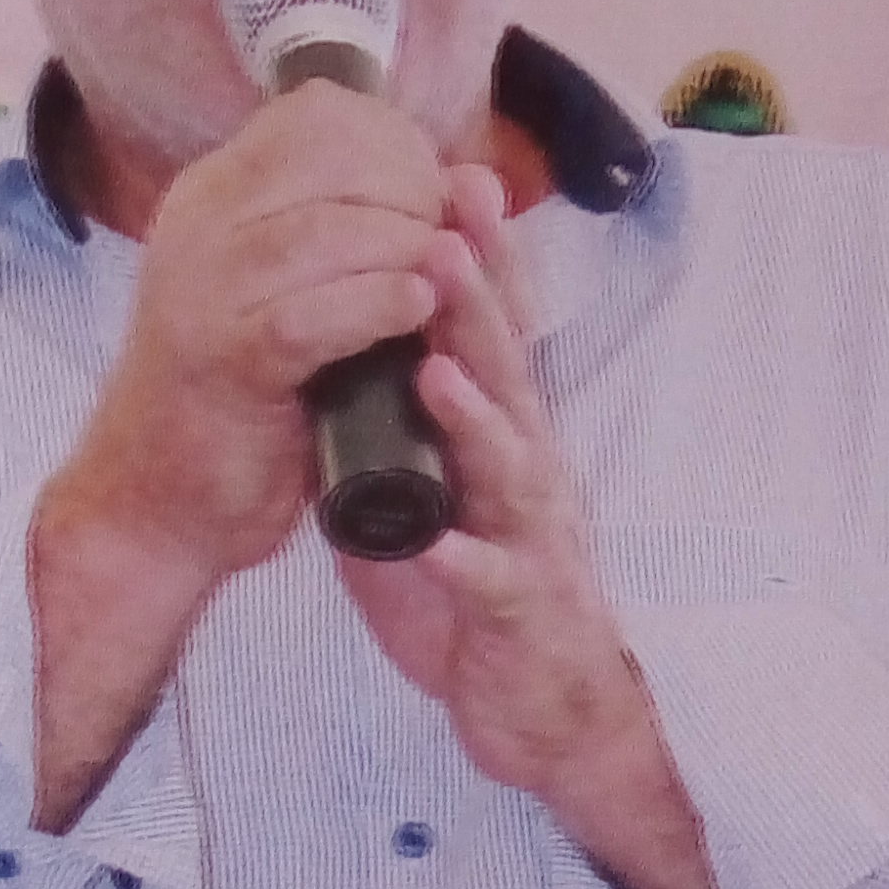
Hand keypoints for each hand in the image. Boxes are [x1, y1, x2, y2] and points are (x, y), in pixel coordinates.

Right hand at [55, 82, 454, 596]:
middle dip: (415, 196)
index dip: (398, 144)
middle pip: (334, 160)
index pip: (319, 115)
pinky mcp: (220, 360)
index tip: (436, 196)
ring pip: (328, 231)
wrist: (154, 504)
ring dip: (408, 250)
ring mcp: (202, 290)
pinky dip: (375, 305)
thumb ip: (355, 232)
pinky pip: (310, 314)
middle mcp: (199, 224)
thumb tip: (472, 180)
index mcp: (214, 194)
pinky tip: (416, 309)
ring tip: (445, 286)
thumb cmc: (245, 400)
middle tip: (453, 247)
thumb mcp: (290, 290)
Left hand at [339, 175, 723, 888]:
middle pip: (505, 374)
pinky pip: (488, 583)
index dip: (476, 260)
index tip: (450, 178)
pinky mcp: (519, 613)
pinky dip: (459, 560)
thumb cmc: (488, 597)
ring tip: (436, 363)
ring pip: (509, 465)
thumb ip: (396, 429)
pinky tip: (427, 541)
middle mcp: (527, 475)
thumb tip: (340, 357)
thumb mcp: (436, 494)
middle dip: (475, 303)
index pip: (490, 334)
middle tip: (444, 228)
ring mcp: (531, 541)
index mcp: (503, 440)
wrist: (548, 710)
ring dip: (474, 413)